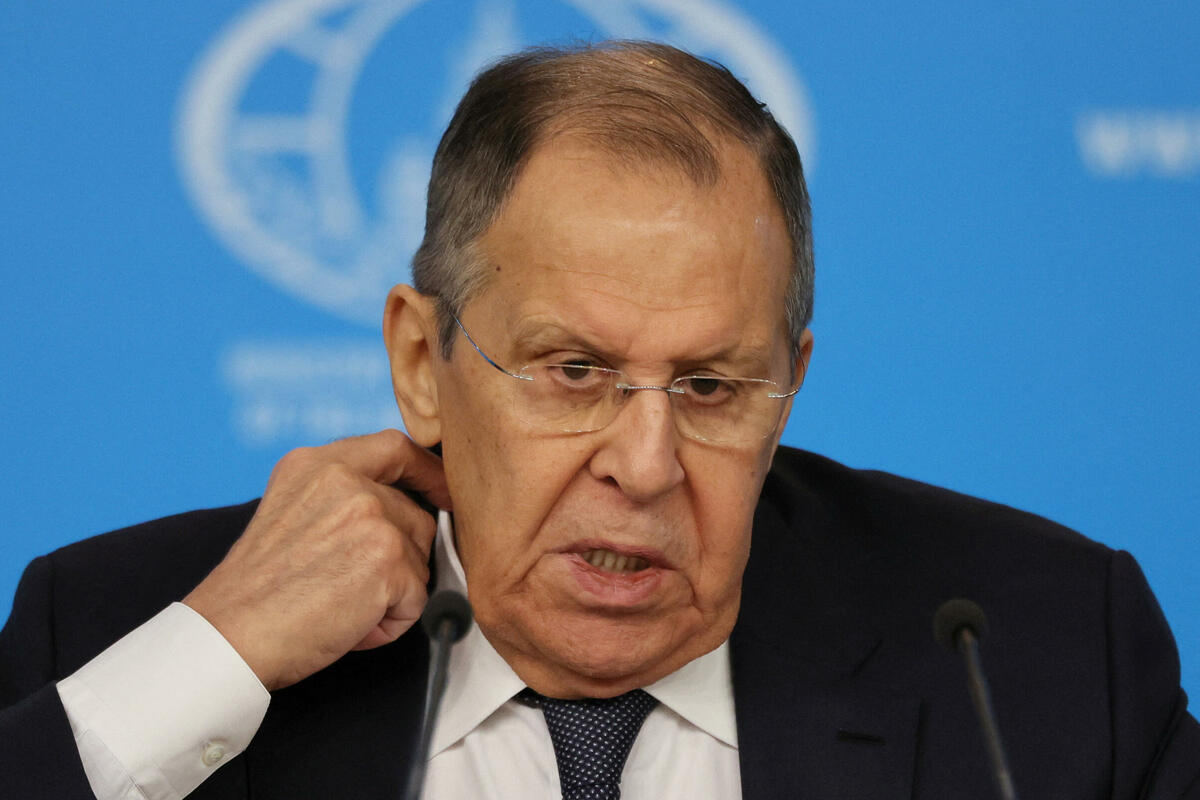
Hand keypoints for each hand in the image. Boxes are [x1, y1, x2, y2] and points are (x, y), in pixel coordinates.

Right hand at [183, 429, 451, 690]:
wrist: (229, 636)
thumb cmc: (256, 592)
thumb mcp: (291, 512)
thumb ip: (342, 496)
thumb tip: (403, 506)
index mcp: (317, 464)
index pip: (394, 447)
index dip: (426, 472)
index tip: (442, 492)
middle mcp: (345, 480)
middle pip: (415, 515)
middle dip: (396, 559)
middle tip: (345, 587)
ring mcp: (370, 517)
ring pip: (418, 559)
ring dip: (391, 593)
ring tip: (339, 605)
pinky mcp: (387, 562)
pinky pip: (416, 599)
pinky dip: (389, 623)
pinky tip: (347, 624)